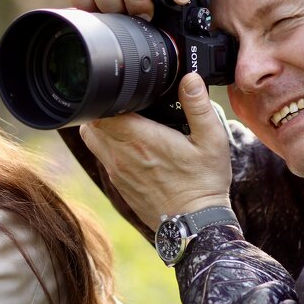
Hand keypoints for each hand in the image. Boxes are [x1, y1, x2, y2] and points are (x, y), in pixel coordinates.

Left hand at [79, 73, 230, 229]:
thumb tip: (190, 78)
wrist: (193, 225)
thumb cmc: (203, 183)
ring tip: (127, 121)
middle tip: (128, 105)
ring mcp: (116, 171)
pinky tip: (132, 144)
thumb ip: (199, 106)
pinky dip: (110, 146)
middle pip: (92, 122)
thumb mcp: (212, 140)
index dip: (110, 96)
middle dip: (104, 109)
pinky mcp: (118, 184)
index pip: (104, 110)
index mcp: (140, 139)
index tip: (128, 92)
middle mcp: (121, 155)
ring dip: (103, 127)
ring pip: (92, 139)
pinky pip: (103, 157)